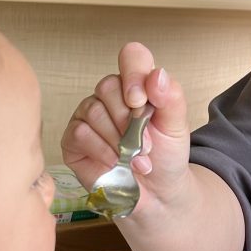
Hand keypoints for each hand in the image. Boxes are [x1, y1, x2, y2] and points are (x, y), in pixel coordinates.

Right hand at [61, 42, 190, 216]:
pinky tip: (115, 163)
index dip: (134, 74)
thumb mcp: (177, 126)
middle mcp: (109, 96)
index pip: (130, 57)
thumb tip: (156, 75)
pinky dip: (102, 150)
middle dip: (129, 119)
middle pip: (107, 86)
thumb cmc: (165, 156)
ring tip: (135, 159)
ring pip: (93, 111)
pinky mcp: (74, 140)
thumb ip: (171, 97)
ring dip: (118, 140)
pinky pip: (80, 133)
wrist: (157, 193)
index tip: (142, 102)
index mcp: (136, 85)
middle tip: (145, 145)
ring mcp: (88, 116)